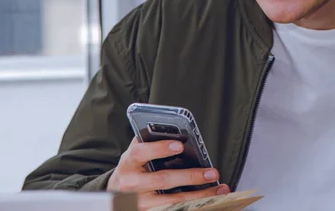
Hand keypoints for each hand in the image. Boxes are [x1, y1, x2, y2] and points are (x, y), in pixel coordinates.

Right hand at [108, 137, 229, 210]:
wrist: (117, 193)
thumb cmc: (133, 168)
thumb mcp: (136, 153)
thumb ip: (151, 142)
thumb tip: (176, 131)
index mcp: (128, 163)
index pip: (140, 153)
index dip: (159, 149)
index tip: (180, 146)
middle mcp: (131, 185)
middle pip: (163, 180)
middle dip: (190, 176)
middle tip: (212, 173)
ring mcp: (140, 203)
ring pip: (172, 201)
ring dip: (199, 195)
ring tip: (218, 188)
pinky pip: (173, 210)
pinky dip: (193, 206)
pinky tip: (209, 200)